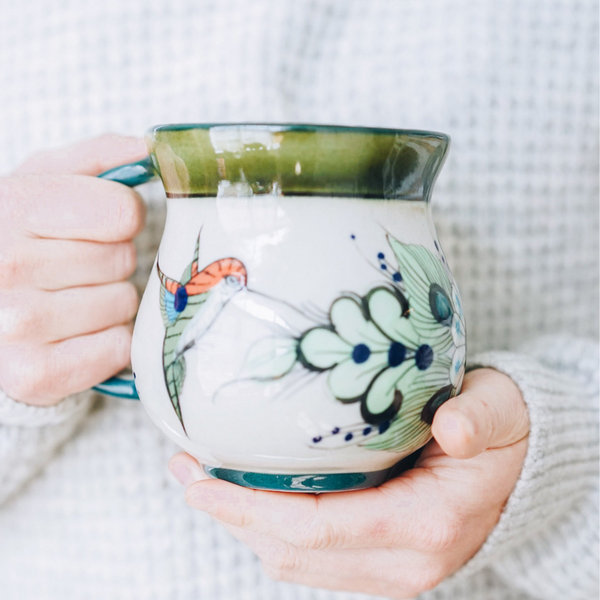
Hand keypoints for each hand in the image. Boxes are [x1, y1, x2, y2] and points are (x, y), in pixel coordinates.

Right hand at [0, 134, 146, 404]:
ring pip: (124, 304)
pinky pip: (118, 348)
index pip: (124, 212)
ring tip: (71, 300)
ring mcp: (16, 326)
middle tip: (75, 268)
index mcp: (13, 206)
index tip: (95, 226)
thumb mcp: (42, 183)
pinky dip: (109, 342)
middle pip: (124, 259)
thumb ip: (95, 159)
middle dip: (111, 262)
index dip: (121, 219)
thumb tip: (146, 149)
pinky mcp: (34, 375)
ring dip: (110, 303)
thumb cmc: (19, 240)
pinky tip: (74, 334)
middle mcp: (5, 265)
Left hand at [169, 368, 528, 597]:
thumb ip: (477, 419)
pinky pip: (310, 555)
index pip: (319, 528)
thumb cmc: (502, 430)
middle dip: (231, 516)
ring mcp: (390, 571)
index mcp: (425, 526)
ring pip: (295, 560)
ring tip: (205, 479)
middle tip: (186, 471)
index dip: (250, 509)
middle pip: (293, 551)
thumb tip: (452, 430)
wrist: (518, 465)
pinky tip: (251, 494)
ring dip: (244, 524)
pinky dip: (271, 528)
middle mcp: (404, 564)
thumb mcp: (497, 412)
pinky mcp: (379, 561)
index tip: (199, 481)